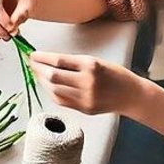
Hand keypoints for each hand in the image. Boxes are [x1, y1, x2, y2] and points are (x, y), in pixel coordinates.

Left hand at [29, 51, 144, 115]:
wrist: (132, 95)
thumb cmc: (114, 74)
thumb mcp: (96, 61)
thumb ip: (73, 63)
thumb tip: (47, 61)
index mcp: (90, 65)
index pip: (58, 60)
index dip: (42, 57)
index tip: (32, 54)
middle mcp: (87, 81)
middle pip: (53, 76)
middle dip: (38, 69)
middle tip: (31, 63)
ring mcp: (85, 97)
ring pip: (54, 89)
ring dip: (42, 81)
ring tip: (37, 74)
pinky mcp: (84, 109)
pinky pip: (61, 100)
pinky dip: (51, 92)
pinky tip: (47, 85)